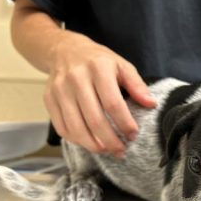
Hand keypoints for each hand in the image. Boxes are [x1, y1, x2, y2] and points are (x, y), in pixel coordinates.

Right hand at [44, 32, 156, 156]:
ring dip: (94, 145)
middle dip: (110, 141)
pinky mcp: (49, 100)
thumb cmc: (98, 61)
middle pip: (94, 120)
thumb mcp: (122, 65)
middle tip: (121, 151)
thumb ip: (137, 85)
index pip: (113, 104)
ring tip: (107, 150)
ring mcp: (60, 90)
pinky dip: (77, 140)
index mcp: (98, 69)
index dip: (124, 123)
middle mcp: (76, 79)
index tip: (133, 135)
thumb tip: (151, 104)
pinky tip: (91, 143)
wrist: (64, 50)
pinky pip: (62, 127)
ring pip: (77, 128)